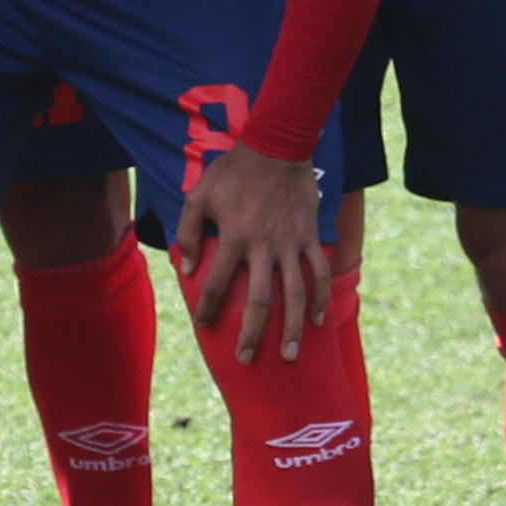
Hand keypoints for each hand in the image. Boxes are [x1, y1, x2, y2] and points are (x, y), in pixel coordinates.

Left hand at [169, 141, 338, 363]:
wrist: (276, 146)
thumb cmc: (233, 172)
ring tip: (287, 355)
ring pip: (295, 294)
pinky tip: (316, 321)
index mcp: (234, 238)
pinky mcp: (309, 237)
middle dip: (252, 334)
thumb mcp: (198, 195)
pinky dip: (320, 298)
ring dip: (291, 327)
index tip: (203, 326)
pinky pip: (318, 272)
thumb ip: (188, 231)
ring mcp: (290, 244)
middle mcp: (263, 247)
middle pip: (260, 301)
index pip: (219, 284)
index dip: (209, 308)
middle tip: (245, 359)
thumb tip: (186, 267)